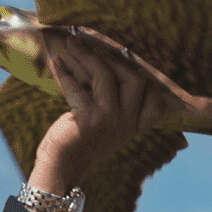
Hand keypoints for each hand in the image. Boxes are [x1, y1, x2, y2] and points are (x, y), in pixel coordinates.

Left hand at [26, 32, 168, 211]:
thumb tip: (102, 62)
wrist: (63, 168)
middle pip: (134, 79)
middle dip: (112, 57)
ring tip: (71, 44)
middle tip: (90, 44)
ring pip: (104, 76)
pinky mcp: (87, 120)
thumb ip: (113, 100)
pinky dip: (64, 72)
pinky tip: (56, 62)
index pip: (155, 96)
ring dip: (85, 56)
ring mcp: (109, 120)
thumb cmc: (82, 141)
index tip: (126, 56)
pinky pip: (76, 86)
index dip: (144, 74)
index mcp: (136, 124)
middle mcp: (127, 122)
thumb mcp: (106, 123)